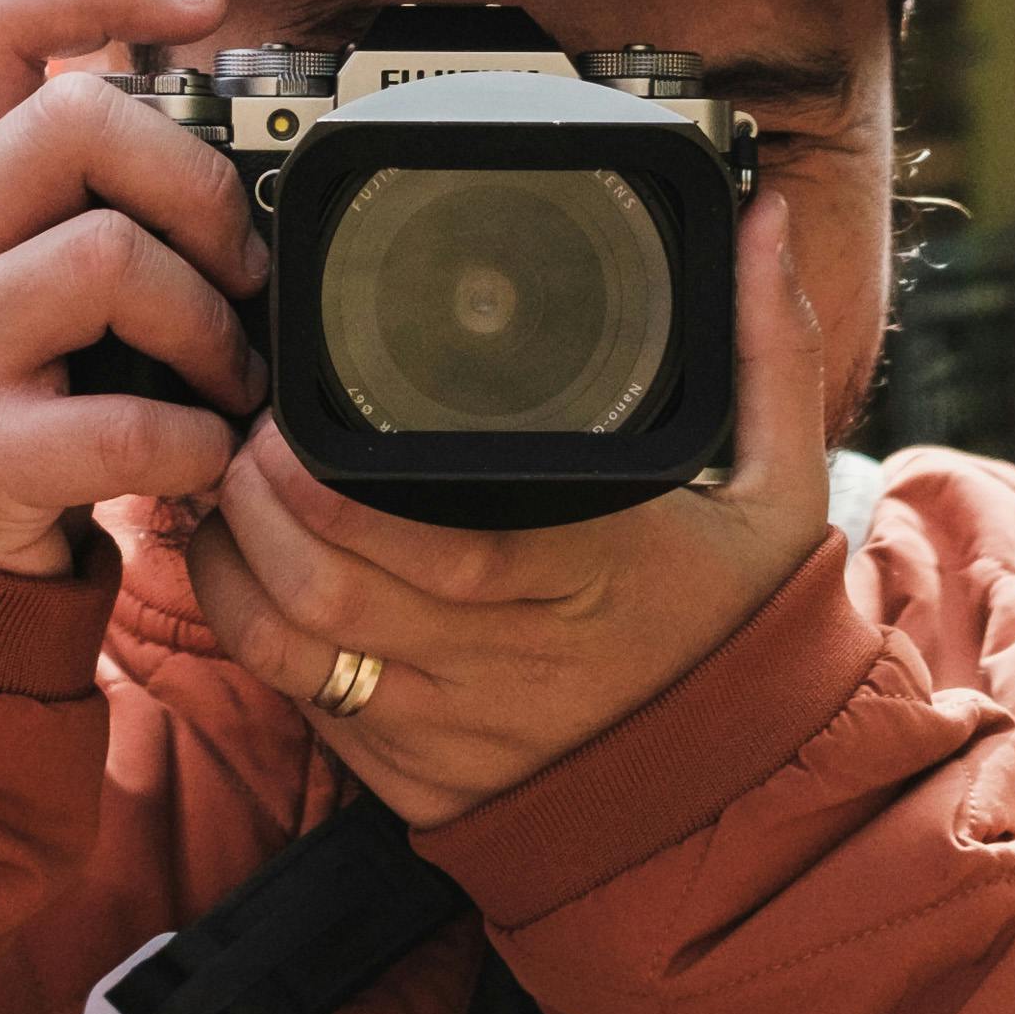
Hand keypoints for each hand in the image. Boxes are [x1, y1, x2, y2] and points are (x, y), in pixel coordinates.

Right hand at [0, 0, 269, 578]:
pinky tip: (200, 455)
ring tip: (226, 376)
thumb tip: (240, 137)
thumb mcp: (7, 264)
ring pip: (108, 258)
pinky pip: (125, 421)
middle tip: (238, 267)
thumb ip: (84, 194)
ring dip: (209, 322)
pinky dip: (197, 441)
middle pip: (77, 123)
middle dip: (196, 185)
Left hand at [175, 185, 837, 826]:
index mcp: (588, 578)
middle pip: (331, 587)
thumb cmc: (741, 627)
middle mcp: (507, 662)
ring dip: (238, 559)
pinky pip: (299, 702)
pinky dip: (250, 628)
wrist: (739, 795)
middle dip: (261, 500)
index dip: (333, 488)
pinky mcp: (414, 779)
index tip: (297, 418)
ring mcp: (451, 729)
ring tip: (232, 488)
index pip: (436, 541)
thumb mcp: (782, 491)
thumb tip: (764, 218)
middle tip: (251, 433)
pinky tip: (243, 565)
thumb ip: (768, 350)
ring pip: (293, 646)